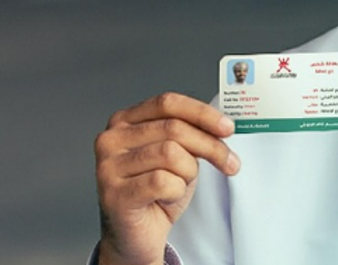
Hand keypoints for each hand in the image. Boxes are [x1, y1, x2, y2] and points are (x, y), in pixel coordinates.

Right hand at [94, 92, 239, 264]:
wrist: (138, 234)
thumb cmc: (158, 191)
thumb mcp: (179, 153)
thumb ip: (192, 133)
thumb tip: (223, 124)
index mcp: (126, 120)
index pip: (168, 103)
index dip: (202, 113)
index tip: (228, 127)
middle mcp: (111, 138)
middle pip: (174, 128)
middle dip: (210, 146)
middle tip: (229, 162)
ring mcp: (108, 166)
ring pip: (170, 154)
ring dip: (189, 172)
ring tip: (181, 184)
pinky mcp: (113, 193)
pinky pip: (161, 181)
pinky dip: (176, 190)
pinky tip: (167, 197)